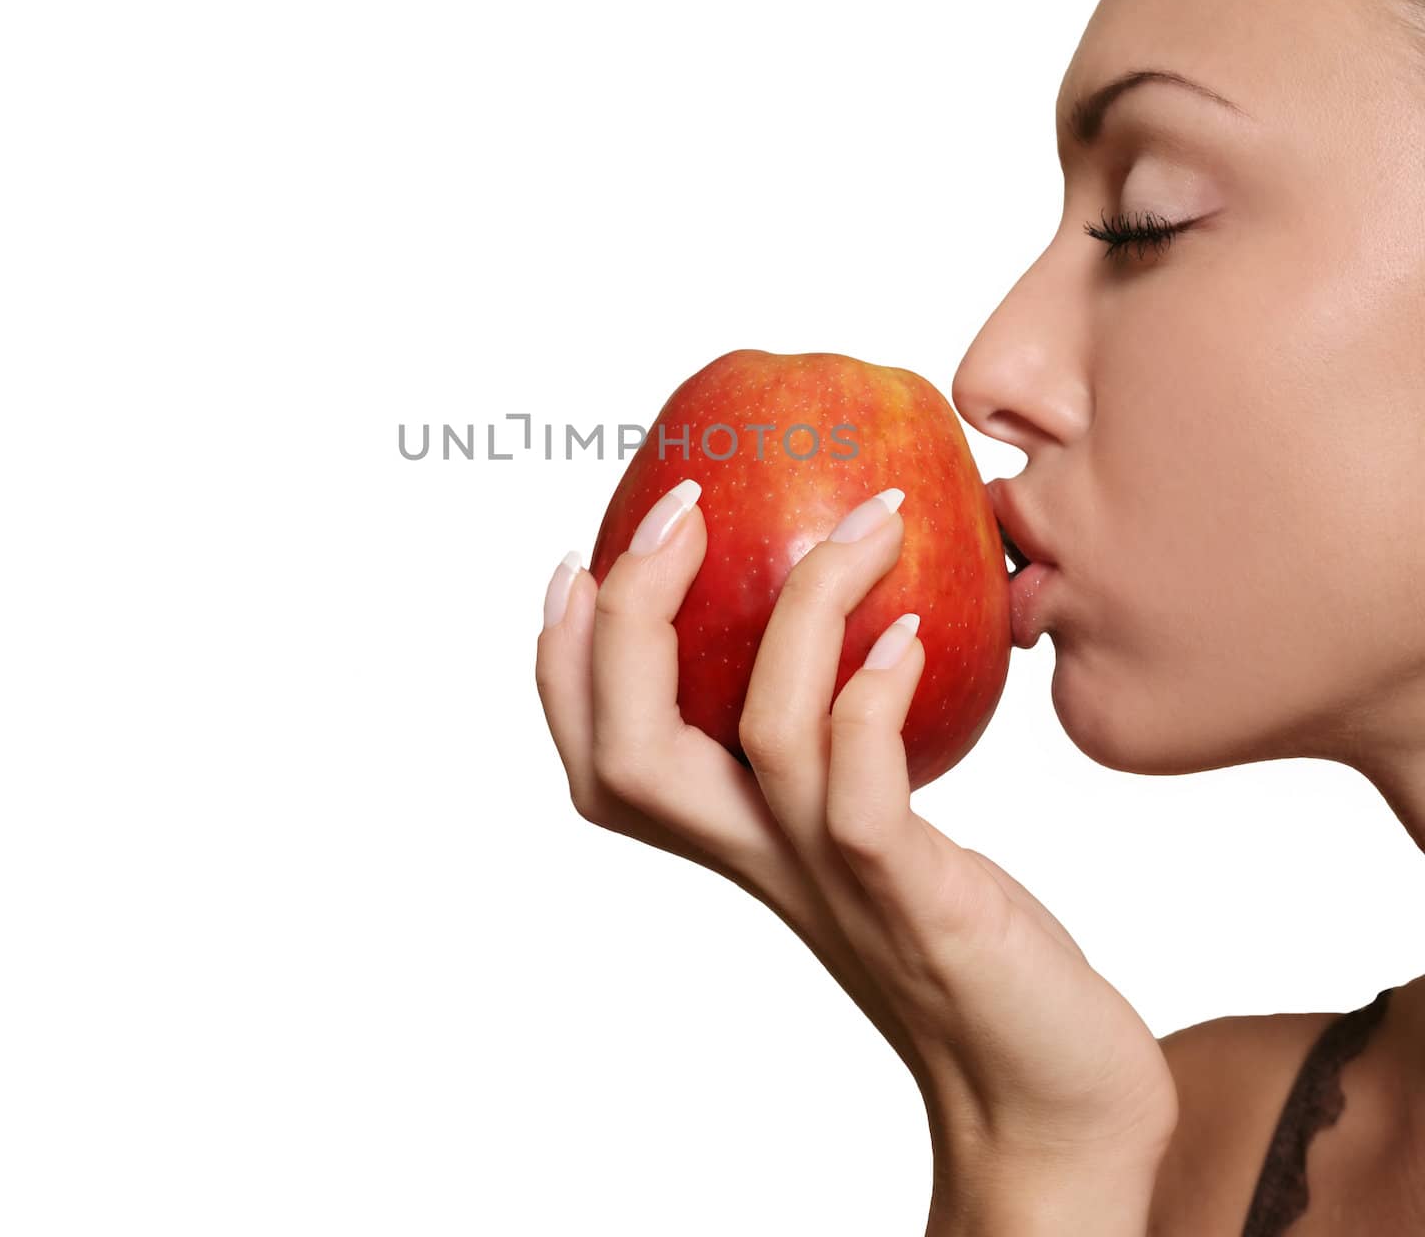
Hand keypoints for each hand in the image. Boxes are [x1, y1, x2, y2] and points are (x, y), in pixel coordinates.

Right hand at [534, 479, 1177, 1169]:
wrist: (1042, 1096)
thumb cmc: (963, 938)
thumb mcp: (872, 823)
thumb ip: (840, 739)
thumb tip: (866, 607)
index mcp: (732, 837)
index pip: (597, 751)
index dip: (564, 654)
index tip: (583, 553)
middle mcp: (757, 857)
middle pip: (627, 748)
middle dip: (631, 614)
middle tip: (681, 509)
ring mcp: (830, 877)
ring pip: (761, 736)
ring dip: (803, 605)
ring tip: (865, 522)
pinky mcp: (913, 899)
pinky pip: (861, 793)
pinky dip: (872, 696)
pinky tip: (910, 632)